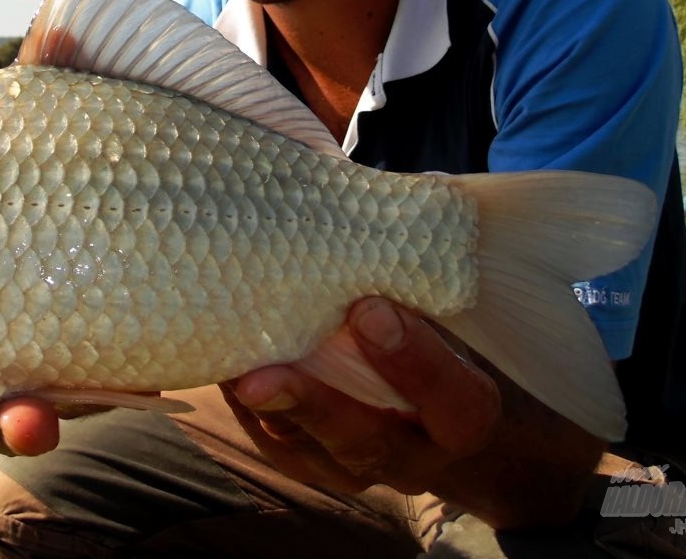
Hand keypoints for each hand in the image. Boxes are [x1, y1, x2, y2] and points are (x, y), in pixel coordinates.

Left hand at [222, 298, 500, 495]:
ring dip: (265, 411)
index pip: (450, 397)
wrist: (428, 413)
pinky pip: (274, 446)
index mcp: (463, 414)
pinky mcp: (309, 467)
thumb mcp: (441, 318)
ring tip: (228, 373)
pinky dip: (245, 410)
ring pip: (308, 453)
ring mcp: (356, 470)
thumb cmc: (432, 340)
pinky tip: (222, 369)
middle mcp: (412, 457)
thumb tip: (364, 215)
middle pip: (367, 444)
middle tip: (264, 376)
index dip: (412, 359)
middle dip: (314, 405)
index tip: (369, 309)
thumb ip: (411, 286)